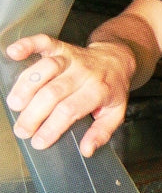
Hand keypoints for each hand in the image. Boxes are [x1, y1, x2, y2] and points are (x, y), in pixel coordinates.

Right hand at [5, 34, 133, 156]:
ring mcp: (72, 58)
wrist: (117, 59)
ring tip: (15, 105)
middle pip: (53, 93)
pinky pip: (44, 42)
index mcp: (98, 91)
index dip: (51, 127)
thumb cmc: (112, 89)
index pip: (70, 110)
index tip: (38, 142)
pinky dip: (27, 44)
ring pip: (45, 69)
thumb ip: (102, 133)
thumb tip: (86, 150)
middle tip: (22, 130)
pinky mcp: (62, 47)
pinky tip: (13, 53)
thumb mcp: (115, 113)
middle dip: (34, 114)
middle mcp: (84, 73)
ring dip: (26, 87)